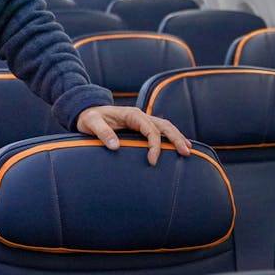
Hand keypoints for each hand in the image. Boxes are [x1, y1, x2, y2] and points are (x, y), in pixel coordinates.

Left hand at [75, 104, 190, 164]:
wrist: (86, 112)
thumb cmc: (88, 118)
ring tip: (188, 150)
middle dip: (176, 138)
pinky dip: (170, 137)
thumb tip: (116, 146)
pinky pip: (159, 130)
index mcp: (131, 114)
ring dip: (177, 137)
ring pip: (165, 127)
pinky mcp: (140, 126)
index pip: (150, 129)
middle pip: (164, 125)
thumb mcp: (91, 123)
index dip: (154, 145)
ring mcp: (141, 120)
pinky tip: (177, 146)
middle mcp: (139, 116)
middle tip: (186, 152)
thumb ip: (102, 133)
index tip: (152, 161)